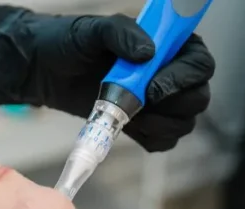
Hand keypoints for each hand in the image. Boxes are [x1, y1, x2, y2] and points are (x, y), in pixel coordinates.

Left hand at [0, 5, 215, 151]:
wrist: (46, 70)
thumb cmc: (69, 43)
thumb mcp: (92, 31)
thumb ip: (120, 34)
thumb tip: (147, 52)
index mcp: (168, 43)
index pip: (199, 63)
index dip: (184, 78)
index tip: (154, 87)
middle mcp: (171, 72)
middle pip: (197, 97)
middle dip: (174, 106)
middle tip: (140, 104)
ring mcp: (160, 101)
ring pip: (183, 123)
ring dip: (160, 125)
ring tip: (128, 116)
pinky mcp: (146, 123)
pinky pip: (163, 141)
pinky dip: (150, 139)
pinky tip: (127, 128)